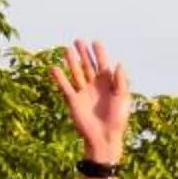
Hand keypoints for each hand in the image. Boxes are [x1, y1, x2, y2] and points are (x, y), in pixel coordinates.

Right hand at [51, 40, 129, 164]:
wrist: (104, 137)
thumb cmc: (117, 119)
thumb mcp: (122, 98)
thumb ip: (121, 81)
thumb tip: (118, 63)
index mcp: (108, 84)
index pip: (103, 64)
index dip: (99, 53)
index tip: (95, 42)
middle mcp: (95, 86)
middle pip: (88, 66)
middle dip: (83, 53)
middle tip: (78, 40)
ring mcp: (83, 93)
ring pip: (76, 73)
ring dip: (72, 62)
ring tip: (67, 49)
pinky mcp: (73, 101)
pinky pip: (65, 86)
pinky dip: (60, 78)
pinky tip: (55, 68)